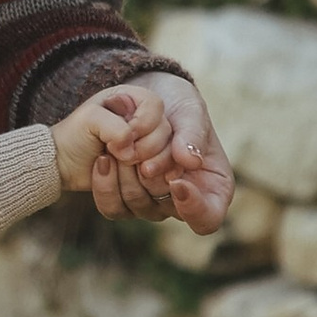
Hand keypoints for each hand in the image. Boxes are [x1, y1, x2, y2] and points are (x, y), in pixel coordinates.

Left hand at [65, 74, 235, 232]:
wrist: (146, 99)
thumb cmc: (178, 106)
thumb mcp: (191, 111)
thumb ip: (193, 134)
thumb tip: (189, 160)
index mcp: (213, 188)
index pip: (207, 218)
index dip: (193, 207)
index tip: (176, 181)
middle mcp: (184, 202)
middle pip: (167, 208)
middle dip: (153, 177)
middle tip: (141, 150)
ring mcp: (155, 203)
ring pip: (138, 206)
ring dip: (128, 175)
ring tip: (120, 148)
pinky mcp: (126, 201)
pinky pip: (114, 207)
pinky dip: (107, 183)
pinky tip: (103, 159)